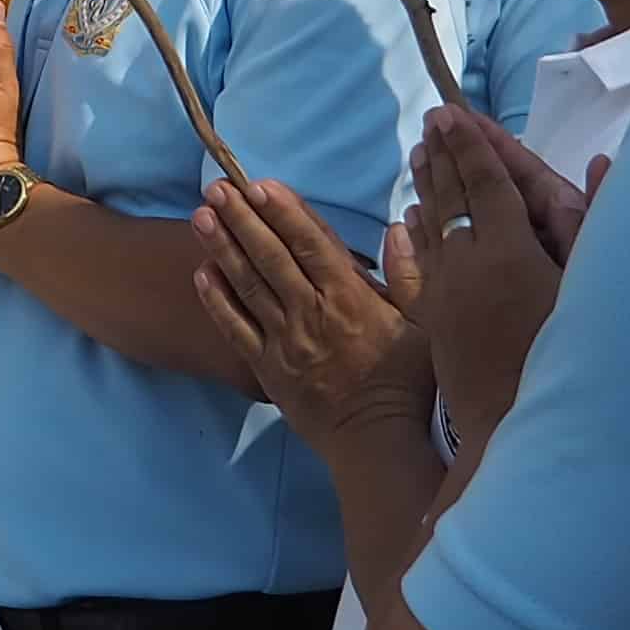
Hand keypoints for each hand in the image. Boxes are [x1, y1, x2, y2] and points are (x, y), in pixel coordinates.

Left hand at [191, 177, 433, 444]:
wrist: (379, 444)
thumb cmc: (411, 384)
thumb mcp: (429, 327)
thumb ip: (412, 277)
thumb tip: (398, 229)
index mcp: (350, 298)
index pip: (311, 245)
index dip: (284, 212)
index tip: (260, 184)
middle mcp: (311, 314)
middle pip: (271, 258)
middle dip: (243, 219)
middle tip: (216, 188)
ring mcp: (286, 343)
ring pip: (249, 287)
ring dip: (223, 249)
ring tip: (200, 217)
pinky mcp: (268, 370)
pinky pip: (237, 331)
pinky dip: (217, 302)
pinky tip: (201, 274)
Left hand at [402, 107, 588, 433]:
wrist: (517, 424)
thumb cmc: (568, 355)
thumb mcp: (590, 287)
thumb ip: (590, 224)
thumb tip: (601, 164)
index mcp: (510, 250)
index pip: (487, 183)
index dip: (473, 146)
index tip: (453, 114)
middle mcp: (469, 264)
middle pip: (452, 197)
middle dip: (444, 156)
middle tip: (431, 123)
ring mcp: (446, 291)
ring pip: (431, 226)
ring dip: (426, 186)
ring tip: (419, 153)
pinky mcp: (436, 318)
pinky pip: (421, 262)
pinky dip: (416, 233)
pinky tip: (409, 217)